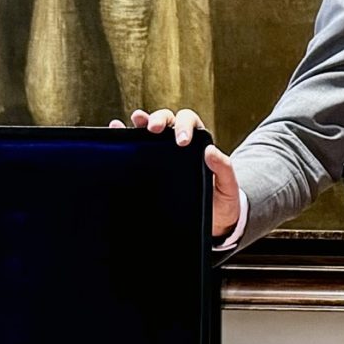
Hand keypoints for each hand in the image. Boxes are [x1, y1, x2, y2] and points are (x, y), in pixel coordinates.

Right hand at [121, 109, 240, 236]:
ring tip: (135, 119)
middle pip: (168, 120)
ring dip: (141, 121)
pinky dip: (124, 135)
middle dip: (160, 119)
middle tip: (154, 129)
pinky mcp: (148, 166)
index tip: (182, 141)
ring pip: (149, 129)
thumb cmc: (220, 201)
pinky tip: (115, 127)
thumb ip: (224, 168)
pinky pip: (134, 147)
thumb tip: (210, 150)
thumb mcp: (228, 186)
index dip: (184, 126)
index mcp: (199, 144)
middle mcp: (178, 143)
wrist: (211, 223)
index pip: (189, 123)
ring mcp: (162, 153)